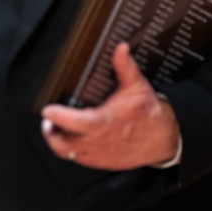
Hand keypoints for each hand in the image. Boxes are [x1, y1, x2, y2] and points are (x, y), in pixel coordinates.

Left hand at [40, 42, 180, 169]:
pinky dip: (71, 150)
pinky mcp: (100, 162)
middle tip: (49, 121)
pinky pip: (78, 159)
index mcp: (105, 121)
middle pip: (63, 143)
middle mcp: (99, 140)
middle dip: (51, 132)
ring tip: (57, 129)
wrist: (163, 139)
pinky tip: (73, 138)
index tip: (48, 110)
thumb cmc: (148, 113)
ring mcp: (98, 154)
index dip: (59, 117)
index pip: (75, 122)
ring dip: (58, 141)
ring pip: (67, 153)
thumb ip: (125, 66)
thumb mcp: (137, 85)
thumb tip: (120, 48)